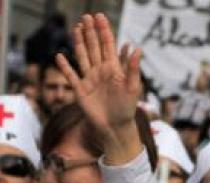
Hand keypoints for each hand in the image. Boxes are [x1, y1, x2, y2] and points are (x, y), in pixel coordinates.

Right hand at [56, 13, 141, 148]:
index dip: (104, 31)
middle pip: (94, 48)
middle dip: (90, 32)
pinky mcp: (80, 90)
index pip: (108, 46)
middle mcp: (101, 72)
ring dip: (79, 43)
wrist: (115, 127)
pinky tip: (59, 56)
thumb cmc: (127, 109)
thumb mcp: (133, 87)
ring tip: (76, 28)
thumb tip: (138, 48)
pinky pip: (71, 76)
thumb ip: (133, 68)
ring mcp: (90, 80)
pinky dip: (65, 67)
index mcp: (114, 69)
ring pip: (83, 57)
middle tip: (86, 16)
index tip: (100, 16)